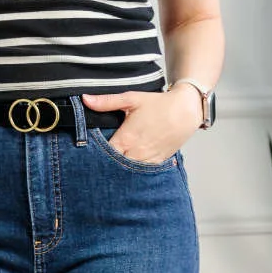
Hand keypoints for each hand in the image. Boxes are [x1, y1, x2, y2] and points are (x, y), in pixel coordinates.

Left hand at [81, 89, 199, 162]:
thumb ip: (106, 102)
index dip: (94, 156)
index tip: (87, 153)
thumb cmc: (159, 104)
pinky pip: (142, 173)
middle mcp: (135, 153)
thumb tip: (85, 99)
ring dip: (120, 170)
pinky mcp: (157, 163)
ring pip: (128, 173)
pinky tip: (128, 168)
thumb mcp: (131, 99)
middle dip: (105, 165)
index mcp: (126, 139)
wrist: (186, 111)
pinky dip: (134, 171)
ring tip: (111, 167)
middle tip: (97, 162)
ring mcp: (147, 160)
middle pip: (114, 167)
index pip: (103, 156)